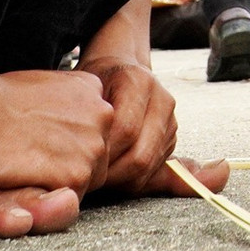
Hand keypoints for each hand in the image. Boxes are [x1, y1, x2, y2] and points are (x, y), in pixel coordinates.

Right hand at [0, 68, 113, 195]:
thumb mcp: (41, 84)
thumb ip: (62, 102)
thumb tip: (62, 120)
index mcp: (92, 88)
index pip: (91, 128)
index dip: (65, 142)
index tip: (40, 142)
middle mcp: (103, 115)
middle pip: (94, 155)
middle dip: (67, 163)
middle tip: (30, 161)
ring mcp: (93, 146)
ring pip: (85, 180)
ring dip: (57, 183)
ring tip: (24, 171)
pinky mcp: (76, 175)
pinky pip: (69, 200)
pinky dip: (47, 198)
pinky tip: (23, 181)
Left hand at [76, 56, 176, 194]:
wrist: (119, 70)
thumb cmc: (96, 84)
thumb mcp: (87, 91)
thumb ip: (89, 115)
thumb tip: (129, 147)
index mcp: (139, 82)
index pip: (125, 130)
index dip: (101, 153)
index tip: (77, 164)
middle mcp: (162, 100)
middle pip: (141, 155)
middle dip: (110, 174)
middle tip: (85, 177)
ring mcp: (171, 121)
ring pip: (148, 168)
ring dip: (119, 180)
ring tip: (95, 176)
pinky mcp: (172, 138)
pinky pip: (153, 172)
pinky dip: (130, 180)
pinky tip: (112, 173)